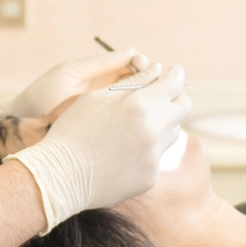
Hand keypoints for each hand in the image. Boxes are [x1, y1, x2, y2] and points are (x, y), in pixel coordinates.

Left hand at [0, 49, 145, 120]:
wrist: (20, 128)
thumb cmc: (40, 97)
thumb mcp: (70, 75)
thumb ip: (100, 64)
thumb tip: (133, 50)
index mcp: (97, 76)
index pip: (129, 66)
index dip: (141, 64)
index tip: (146, 65)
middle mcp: (104, 93)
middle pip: (137, 85)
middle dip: (149, 82)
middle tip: (155, 83)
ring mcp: (105, 114)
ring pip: (134, 105)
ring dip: (146, 102)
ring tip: (153, 101)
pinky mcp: (103, 132)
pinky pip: (125, 125)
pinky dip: (137, 122)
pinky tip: (144, 123)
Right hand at [4, 64, 190, 233]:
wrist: (61, 174)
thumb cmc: (73, 129)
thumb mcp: (97, 97)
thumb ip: (132, 83)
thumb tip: (157, 70)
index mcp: (138, 105)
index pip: (174, 83)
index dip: (177, 74)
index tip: (175, 72)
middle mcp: (152, 130)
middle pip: (184, 107)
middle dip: (177, 97)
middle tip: (165, 95)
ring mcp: (153, 156)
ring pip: (172, 131)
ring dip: (162, 123)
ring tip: (136, 124)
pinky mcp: (150, 176)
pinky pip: (157, 155)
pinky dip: (146, 148)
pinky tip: (124, 150)